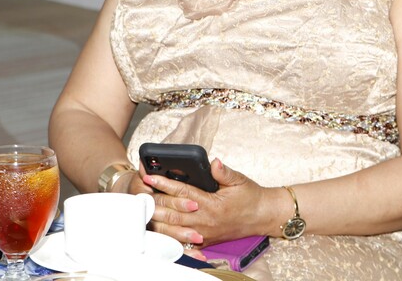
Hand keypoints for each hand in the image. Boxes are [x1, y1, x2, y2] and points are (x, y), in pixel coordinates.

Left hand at [144, 158, 271, 247]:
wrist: (262, 217)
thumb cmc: (251, 197)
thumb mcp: (239, 180)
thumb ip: (224, 172)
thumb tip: (213, 162)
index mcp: (212, 203)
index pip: (182, 192)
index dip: (164, 183)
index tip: (149, 176)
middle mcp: (205, 220)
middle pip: (172, 211)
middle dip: (153, 200)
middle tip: (138, 191)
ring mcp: (203, 233)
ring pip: (173, 227)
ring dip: (156, 218)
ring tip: (142, 208)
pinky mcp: (204, 240)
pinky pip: (181, 241)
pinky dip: (167, 235)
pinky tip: (156, 229)